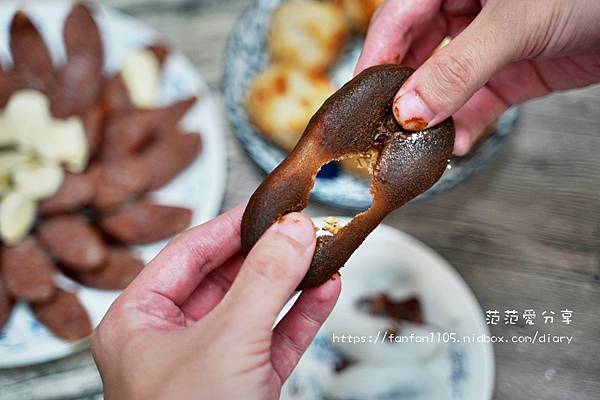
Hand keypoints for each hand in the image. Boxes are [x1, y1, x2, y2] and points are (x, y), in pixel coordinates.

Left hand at [91, 204, 340, 398]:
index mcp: (138, 321)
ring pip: (257, 306)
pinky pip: (276, 338)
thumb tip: (294, 230)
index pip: (188, 253)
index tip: (268, 204)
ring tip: (321, 249)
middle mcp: (173, 338)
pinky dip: (302, 314)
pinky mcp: (246, 383)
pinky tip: (326, 289)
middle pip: (227, 277)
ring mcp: (213, 360)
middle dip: (269, 252)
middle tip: (302, 224)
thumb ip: (263, 280)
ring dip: (292, 280)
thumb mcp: (225, 340)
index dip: (231, 224)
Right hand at [356, 0, 599, 154]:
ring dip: (434, 118)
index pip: (397, 19)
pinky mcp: (511, 72)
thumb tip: (410, 110)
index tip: (362, 99)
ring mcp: (488, 44)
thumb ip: (458, 68)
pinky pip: (477, 102)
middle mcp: (466, 10)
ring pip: (445, 85)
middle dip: (403, 96)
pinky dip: (466, 126)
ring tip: (419, 144)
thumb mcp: (515, 24)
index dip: (376, 59)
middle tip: (386, 129)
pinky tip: (456, 144)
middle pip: (416, 55)